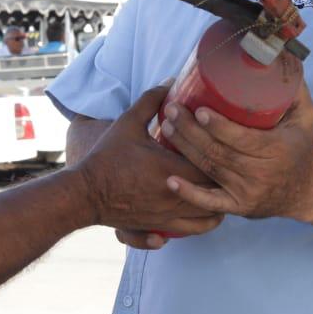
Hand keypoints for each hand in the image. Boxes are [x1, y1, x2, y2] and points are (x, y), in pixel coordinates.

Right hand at [75, 85, 223, 239]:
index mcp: (172, 169)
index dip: (222, 158)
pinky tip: (197, 218)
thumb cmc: (107, 157)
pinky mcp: (157, 228)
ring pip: (207, 220)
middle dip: (223, 184)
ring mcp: (167, 216)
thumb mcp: (128, 124)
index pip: (212, 166)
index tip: (224, 149)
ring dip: (216, 208)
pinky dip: (196, 227)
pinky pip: (186, 233)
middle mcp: (175, 196)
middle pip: (215, 194)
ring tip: (219, 196)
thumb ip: (151, 101)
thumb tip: (171, 81)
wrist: (84, 193)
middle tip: (228, 171)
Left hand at [157, 72, 312, 219]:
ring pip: (210, 171)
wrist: (308, 191)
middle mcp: (261, 174)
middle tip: (172, 110)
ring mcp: (248, 193)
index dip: (219, 127)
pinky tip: (170, 181)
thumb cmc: (301, 146)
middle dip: (192, 132)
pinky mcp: (238, 206)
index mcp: (277, 150)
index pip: (243, 140)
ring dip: (184, 150)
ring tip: (166, 128)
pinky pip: (211, 203)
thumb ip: (293, 88)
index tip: (199, 110)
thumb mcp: (305, 116)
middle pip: (219, 153)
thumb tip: (279, 54)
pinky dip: (190, 194)